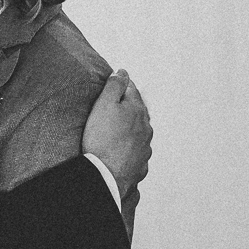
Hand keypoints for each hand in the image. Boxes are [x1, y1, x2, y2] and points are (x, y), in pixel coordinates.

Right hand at [81, 69, 152, 196]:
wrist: (106, 176)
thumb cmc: (102, 140)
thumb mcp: (104, 105)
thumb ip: (114, 87)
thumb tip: (122, 73)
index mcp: (138, 111)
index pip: (132, 90)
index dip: (123, 84)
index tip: (118, 80)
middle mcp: (146, 129)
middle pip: (138, 112)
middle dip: (130, 107)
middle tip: (119, 103)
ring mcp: (145, 149)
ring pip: (140, 134)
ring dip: (133, 129)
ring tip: (121, 129)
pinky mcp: (140, 166)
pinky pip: (137, 153)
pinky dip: (132, 149)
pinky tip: (124, 151)